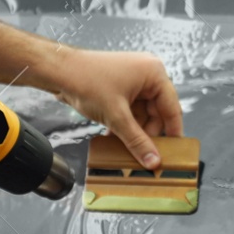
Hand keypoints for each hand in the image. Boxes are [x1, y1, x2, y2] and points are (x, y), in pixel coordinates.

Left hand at [48, 49, 182, 169]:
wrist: (59, 71)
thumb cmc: (88, 82)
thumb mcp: (116, 116)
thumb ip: (137, 141)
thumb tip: (153, 161)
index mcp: (154, 73)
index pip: (172, 107)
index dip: (173, 132)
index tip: (175, 153)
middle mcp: (146, 74)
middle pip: (157, 113)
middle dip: (148, 134)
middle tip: (145, 156)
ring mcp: (132, 80)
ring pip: (141, 114)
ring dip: (134, 132)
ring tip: (127, 151)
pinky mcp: (119, 87)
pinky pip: (129, 110)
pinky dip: (124, 124)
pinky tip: (116, 140)